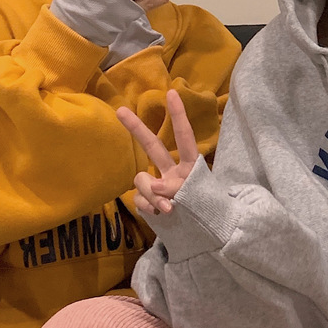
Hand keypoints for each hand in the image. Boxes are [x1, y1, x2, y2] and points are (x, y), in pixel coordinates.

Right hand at [117, 89, 198, 215]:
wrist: (205, 236)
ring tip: (168, 208)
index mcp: (190, 164)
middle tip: (120, 109)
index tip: (172, 92)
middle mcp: (172, 170)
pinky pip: (139, 199)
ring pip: (142, 179)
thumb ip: (174, 188)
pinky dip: (148, 207)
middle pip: (152, 145)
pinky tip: (159, 214)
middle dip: (136, 128)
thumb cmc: (208, 210)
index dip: (178, 115)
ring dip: (150, 193)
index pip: (184, 136)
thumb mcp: (196, 196)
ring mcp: (158, 185)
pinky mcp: (148, 201)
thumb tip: (153, 186)